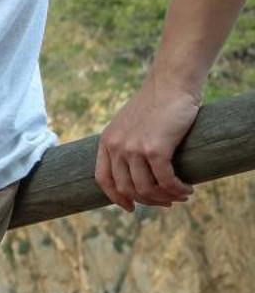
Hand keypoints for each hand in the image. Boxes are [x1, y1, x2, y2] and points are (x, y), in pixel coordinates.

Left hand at [96, 79, 199, 211]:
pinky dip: (177, 189)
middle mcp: (116, 146)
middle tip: (167, 201)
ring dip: (166, 197)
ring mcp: (133, 148)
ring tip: (181, 195)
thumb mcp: (130, 125)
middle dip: (148, 200)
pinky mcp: (155, 149)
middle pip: (127, 188)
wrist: (170, 85)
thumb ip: (127, 145)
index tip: (130, 207)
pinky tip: (188, 189)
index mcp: (106, 141)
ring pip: (146, 188)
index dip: (116, 197)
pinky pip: (165, 181)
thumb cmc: (155, 105)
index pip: (103, 179)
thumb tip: (136, 173)